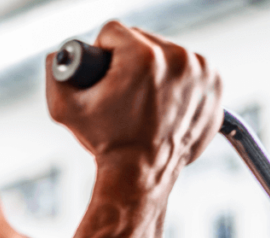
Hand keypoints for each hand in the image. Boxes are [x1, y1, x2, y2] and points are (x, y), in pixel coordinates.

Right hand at [45, 22, 222, 188]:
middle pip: (142, 39)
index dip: (101, 53)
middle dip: (129, 60)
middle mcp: (178, 59)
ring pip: (167, 52)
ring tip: (144, 99)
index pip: (113, 31)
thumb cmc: (108, 144)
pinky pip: (190, 69)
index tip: (104, 76)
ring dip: (154, 68)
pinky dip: (178, 82)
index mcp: (143, 57)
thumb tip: (58, 55)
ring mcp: (201, 72)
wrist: (141, 174)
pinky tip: (164, 103)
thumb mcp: (65, 110)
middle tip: (123, 91)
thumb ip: (55, 73)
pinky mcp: (214, 85)